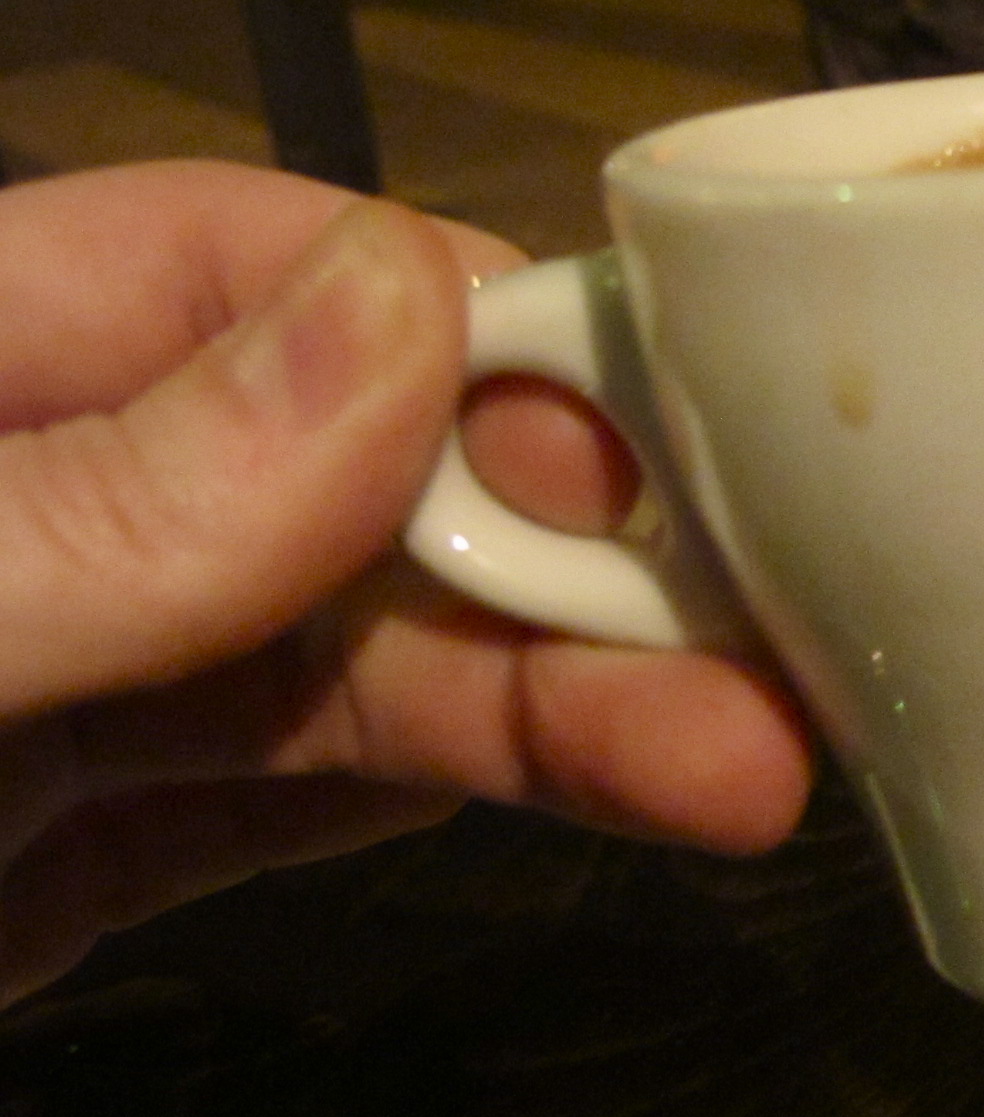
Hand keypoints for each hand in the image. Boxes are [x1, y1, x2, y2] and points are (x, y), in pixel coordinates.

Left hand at [0, 162, 811, 1004]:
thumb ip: (118, 499)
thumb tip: (414, 301)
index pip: (242, 266)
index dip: (468, 325)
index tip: (672, 423)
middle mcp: (28, 501)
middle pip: (339, 484)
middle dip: (555, 563)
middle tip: (775, 656)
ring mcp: (50, 679)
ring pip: (338, 658)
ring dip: (544, 708)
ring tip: (744, 776)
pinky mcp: (63, 850)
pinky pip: (281, 788)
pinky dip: (437, 787)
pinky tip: (603, 793)